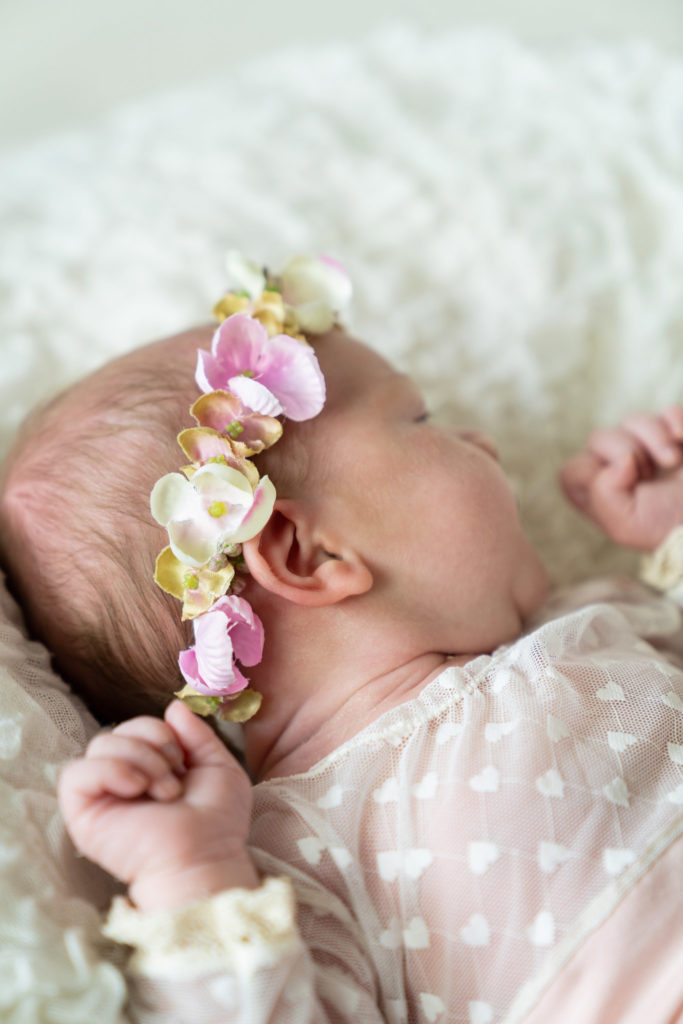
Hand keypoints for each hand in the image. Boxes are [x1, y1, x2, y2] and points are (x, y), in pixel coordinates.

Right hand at [58, 699, 258, 910]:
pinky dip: (110, 770)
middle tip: (174, 776)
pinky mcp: (83, 814)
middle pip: (117, 730)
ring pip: (100, 744)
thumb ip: (196, 733)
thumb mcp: (217, 765)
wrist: (205, 857)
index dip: (160, 731)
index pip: (136, 726)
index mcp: (148, 768)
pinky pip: (75, 773)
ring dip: (139, 759)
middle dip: (152, 742)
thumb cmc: (216, 821)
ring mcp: (101, 797)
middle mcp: (121, 780)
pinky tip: (136, 788)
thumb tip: (173, 705)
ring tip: (162, 790)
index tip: (183, 761)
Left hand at [560, 406, 682, 549]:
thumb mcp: (626, 527)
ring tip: (672, 460)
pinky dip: (675, 420)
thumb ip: (603, 496)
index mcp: (599, 494)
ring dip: (654, 437)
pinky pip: (667, 412)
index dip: (595, 474)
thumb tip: (620, 460)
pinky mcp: (674, 435)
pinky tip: (682, 438)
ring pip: (631, 420)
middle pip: (598, 438)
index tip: (622, 488)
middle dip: (626, 452)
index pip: (572, 471)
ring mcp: (646, 449)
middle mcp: (616, 468)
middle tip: (650, 475)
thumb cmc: (667, 528)